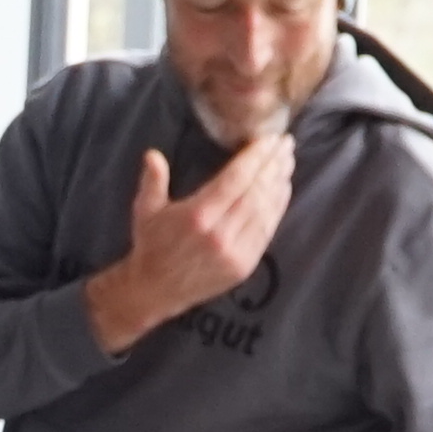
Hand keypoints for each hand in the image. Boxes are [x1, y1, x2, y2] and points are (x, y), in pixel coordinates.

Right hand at [83, 135, 293, 355]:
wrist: (154, 292)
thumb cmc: (151, 246)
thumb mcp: (145, 210)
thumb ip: (152, 180)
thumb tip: (153, 154)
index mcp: (197, 216)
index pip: (235, 179)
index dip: (255, 157)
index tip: (269, 139)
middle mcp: (219, 234)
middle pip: (256, 191)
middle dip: (273, 164)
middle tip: (286, 143)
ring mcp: (234, 252)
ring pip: (265, 210)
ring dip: (280, 183)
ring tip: (288, 161)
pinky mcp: (244, 266)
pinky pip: (266, 231)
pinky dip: (278, 208)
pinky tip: (283, 190)